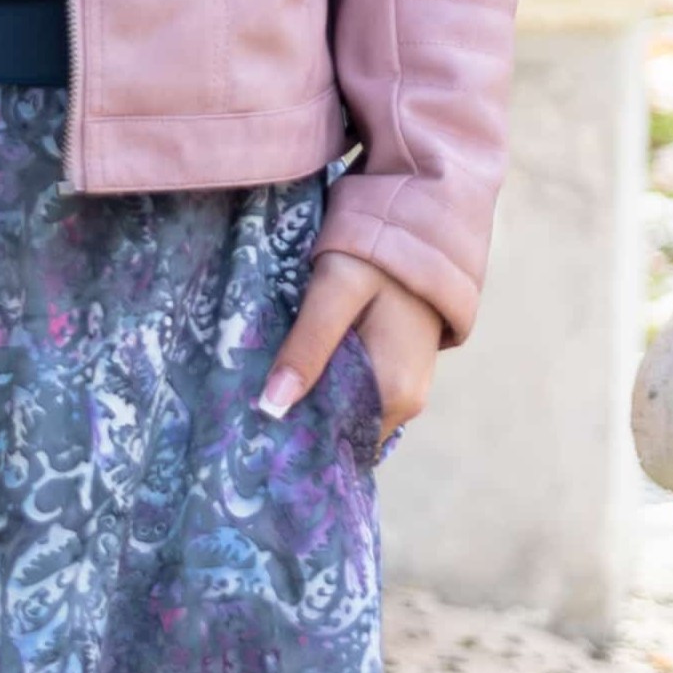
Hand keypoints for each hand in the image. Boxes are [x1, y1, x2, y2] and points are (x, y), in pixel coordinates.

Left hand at [258, 249, 438, 447]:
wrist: (421, 229)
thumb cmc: (377, 257)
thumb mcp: (333, 293)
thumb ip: (306, 347)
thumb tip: (272, 408)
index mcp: (394, 393)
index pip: (339, 443)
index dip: (297, 442)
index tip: (254, 435)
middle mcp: (408, 403)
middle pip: (343, 432)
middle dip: (301, 425)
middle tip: (251, 414)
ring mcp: (409, 391)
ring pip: (349, 416)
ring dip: (314, 406)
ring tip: (267, 395)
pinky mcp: (401, 375)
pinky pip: (359, 399)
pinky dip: (329, 391)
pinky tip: (298, 375)